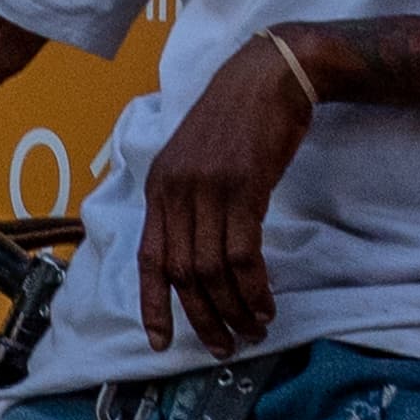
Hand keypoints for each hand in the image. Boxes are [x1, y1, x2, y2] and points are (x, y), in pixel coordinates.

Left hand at [137, 38, 311, 354]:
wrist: (271, 74)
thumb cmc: (238, 116)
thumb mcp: (196, 156)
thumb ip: (187, 198)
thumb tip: (190, 249)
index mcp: (159, 186)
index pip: (148, 258)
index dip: (153, 305)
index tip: (161, 342)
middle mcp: (176, 190)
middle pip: (181, 273)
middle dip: (202, 317)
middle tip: (224, 344)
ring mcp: (208, 189)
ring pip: (211, 269)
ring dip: (233, 308)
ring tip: (253, 329)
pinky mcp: (243, 188)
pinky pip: (243, 254)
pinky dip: (254, 287)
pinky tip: (266, 302)